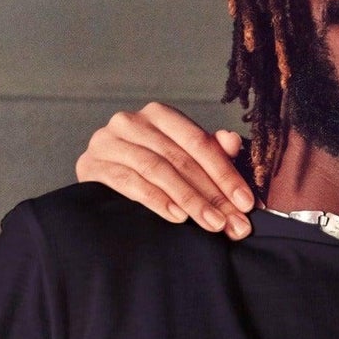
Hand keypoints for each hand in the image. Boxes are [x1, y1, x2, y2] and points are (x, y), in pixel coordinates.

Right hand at [75, 103, 253, 237]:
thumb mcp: (186, 157)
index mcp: (160, 115)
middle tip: (234, 223)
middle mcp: (132, 122)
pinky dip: (156, 200)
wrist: (103, 175)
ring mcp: (109, 142)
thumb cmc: (152, 166)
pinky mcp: (92, 165)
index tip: (247, 203)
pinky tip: (177, 216)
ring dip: (189, 200)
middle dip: (212, 194)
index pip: (199, 143)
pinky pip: (129, 182)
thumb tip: (232, 140)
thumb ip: (212, 151)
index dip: (226, 174)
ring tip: (212, 224)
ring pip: (157, 170)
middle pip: (180, 159)